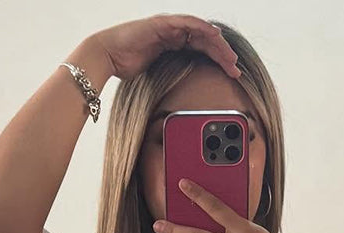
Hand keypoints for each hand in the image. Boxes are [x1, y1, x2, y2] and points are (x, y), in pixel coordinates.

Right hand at [95, 15, 240, 81]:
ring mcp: (169, 26)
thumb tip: (181, 98)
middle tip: (236, 68)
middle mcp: (174, 33)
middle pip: (205, 41)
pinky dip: (203, 29)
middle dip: (223, 54)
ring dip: (218, 44)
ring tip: (230, 58)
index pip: (202, 49)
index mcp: (173, 44)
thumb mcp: (155, 75)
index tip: (231, 73)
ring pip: (201, 31)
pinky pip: (188, 24)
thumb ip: (170, 79)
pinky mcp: (164, 24)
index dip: (217, 59)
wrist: (107, 56)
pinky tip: (215, 36)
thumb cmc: (125, 66)